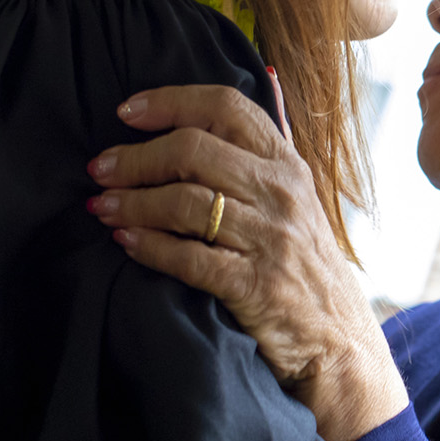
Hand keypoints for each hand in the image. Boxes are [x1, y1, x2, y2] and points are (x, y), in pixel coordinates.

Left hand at [86, 84, 404, 440]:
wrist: (338, 339)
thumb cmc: (304, 265)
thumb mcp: (296, 200)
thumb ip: (259, 157)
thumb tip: (217, 106)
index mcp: (287, 164)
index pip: (226, 106)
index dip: (170, 101)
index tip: (127, 111)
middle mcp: (281, 193)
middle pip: (193, 149)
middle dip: (135, 158)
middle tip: (101, 170)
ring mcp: (270, 239)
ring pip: (184, 202)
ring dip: (132, 202)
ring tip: (103, 207)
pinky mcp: (255, 285)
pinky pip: (189, 258)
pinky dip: (150, 247)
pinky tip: (126, 242)